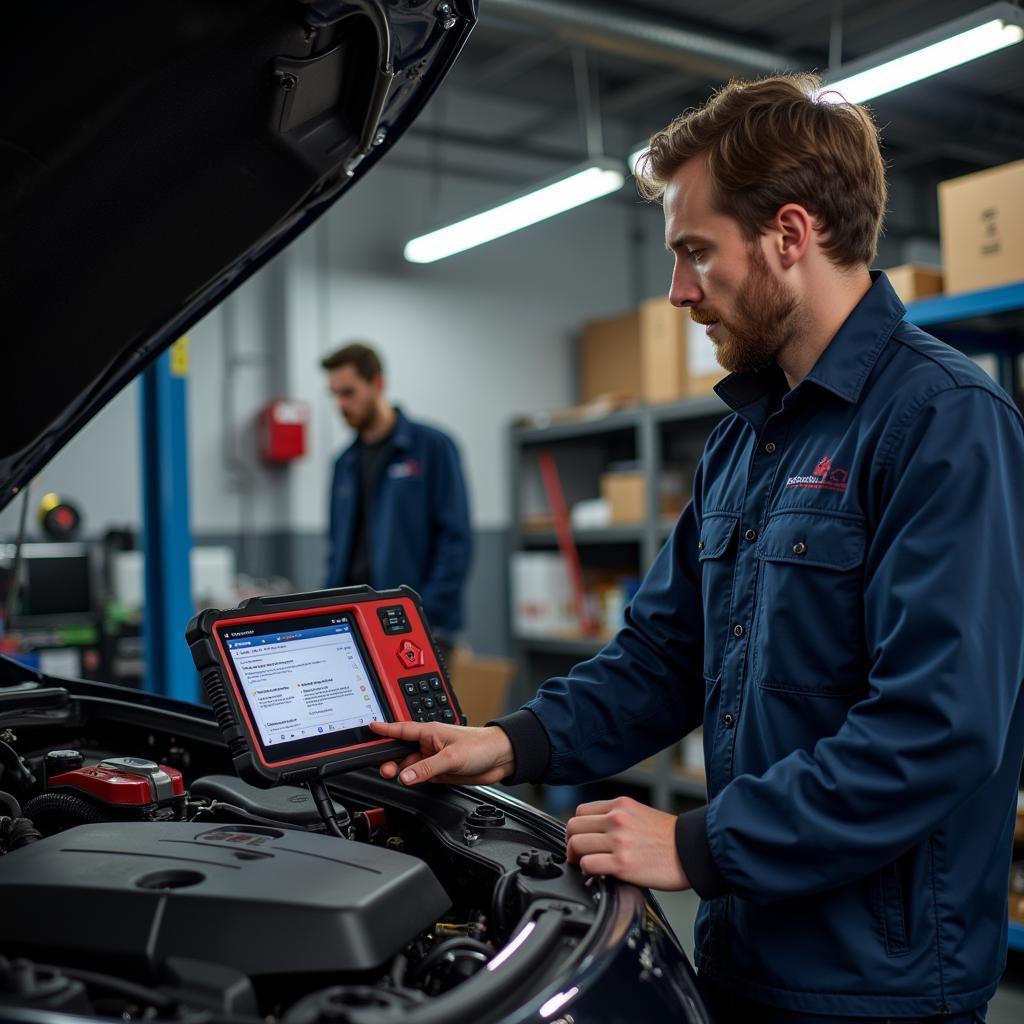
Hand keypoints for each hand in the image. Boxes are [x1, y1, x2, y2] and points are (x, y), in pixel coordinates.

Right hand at [369, 720, 514, 785]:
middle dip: (389, 759)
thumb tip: (404, 776)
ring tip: (394, 776)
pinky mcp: (439, 772)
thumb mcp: (451, 757)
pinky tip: (408, 782)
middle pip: (401, 751)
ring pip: (409, 766)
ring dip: (401, 771)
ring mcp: (433, 758)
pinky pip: (419, 776)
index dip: (384, 729)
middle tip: (384, 768)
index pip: (401, 729)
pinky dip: (412, 780)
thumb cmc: (481, 746)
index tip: (369, 727)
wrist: (501, 758)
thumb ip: (426, 768)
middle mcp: (429, 744)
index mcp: (430, 732)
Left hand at [565, 796, 690, 890]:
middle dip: (572, 843)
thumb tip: (596, 833)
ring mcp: (618, 841)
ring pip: (576, 844)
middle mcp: (616, 819)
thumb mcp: (640, 814)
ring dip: (577, 858)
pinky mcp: (622, 863)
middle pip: (573, 827)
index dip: (578, 829)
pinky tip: (598, 875)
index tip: (582, 840)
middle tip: (578, 856)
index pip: (581, 812)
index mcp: (620, 805)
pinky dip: (588, 871)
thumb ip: (617, 818)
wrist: (693, 851)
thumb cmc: (671, 838)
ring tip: (587, 866)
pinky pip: (588, 865)